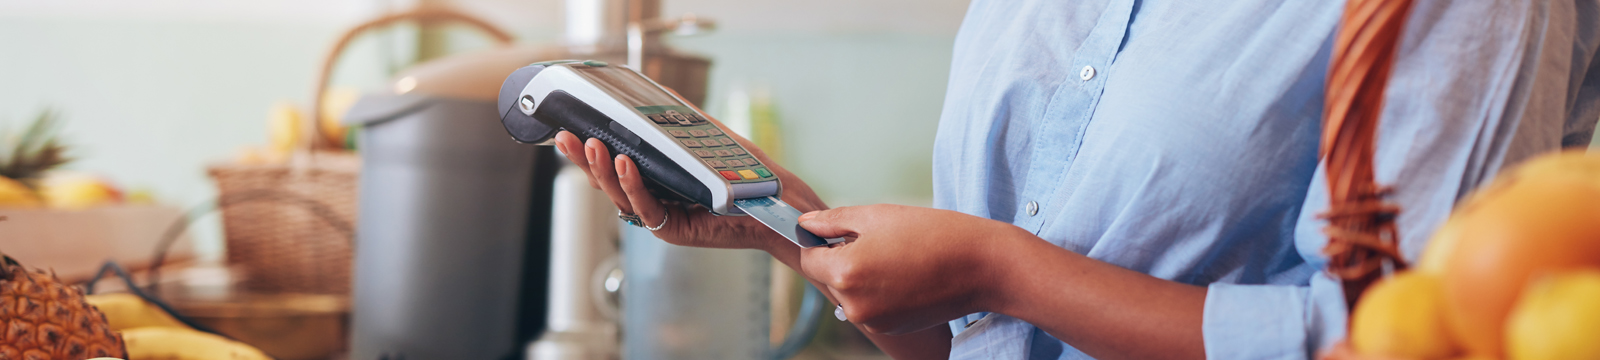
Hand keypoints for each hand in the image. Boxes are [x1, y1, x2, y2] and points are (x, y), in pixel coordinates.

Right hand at [551, 122, 825, 251]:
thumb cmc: (746, 173)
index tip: (570, 127)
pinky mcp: (675, 230)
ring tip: (592, 145)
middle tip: (566, 137)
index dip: (590, 151)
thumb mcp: (708, 137)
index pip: (613, 165)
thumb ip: (681, 120)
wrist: (776, 199)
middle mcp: (654, 200)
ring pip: (621, 197)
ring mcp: (662, 217)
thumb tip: (658, 92)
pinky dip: (634, 186)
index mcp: (655, 181)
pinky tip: (624, 165)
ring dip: (603, 171)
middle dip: (584, 161)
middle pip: (608, 184)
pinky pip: (647, 209)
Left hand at [797, 204, 1029, 334]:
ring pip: (849, 293)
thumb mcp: (877, 215)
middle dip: (842, 259)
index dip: (819, 241)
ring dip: (860, 276)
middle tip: (877, 240)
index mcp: (845, 272)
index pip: (809, 258)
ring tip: (896, 256)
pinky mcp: (891, 328)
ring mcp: (872, 321)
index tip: (837, 231)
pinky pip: (870, 306)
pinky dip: (878, 291)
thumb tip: (805, 223)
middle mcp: (853, 304)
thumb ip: (834, 220)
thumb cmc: (931, 233)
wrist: (980, 266)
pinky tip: (905, 274)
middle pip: (829, 278)